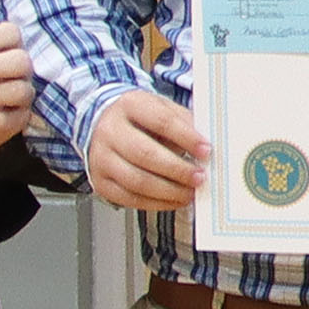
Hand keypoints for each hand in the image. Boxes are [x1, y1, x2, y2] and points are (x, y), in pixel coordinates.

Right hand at [87, 89, 210, 210]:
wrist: (104, 125)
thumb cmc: (140, 119)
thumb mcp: (163, 109)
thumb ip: (185, 124)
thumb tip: (207, 146)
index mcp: (130, 105)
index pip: (161, 121)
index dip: (186, 138)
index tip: (206, 150)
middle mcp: (111, 131)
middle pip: (145, 153)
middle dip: (177, 169)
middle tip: (199, 177)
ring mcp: (102, 158)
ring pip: (137, 180)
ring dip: (169, 191)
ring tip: (190, 192)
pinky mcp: (101, 182)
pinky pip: (130, 198)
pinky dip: (157, 203)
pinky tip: (174, 200)